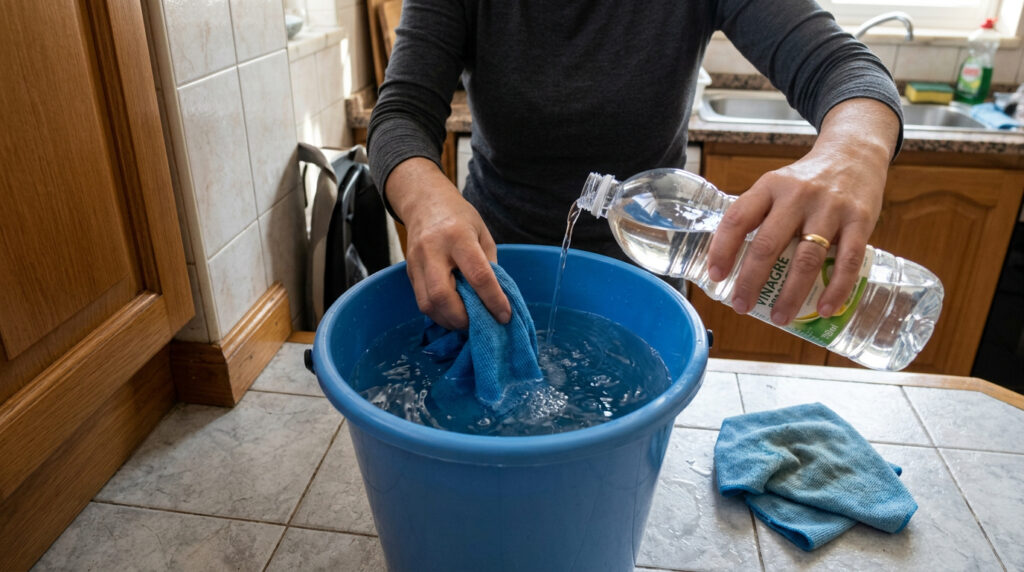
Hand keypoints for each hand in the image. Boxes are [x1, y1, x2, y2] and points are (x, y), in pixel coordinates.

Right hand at [385, 157, 510, 329]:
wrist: (424, 202)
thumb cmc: (460, 218)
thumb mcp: (482, 234)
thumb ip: (489, 266)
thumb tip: (495, 301)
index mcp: (458, 237)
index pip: (477, 275)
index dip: (493, 300)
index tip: (504, 316)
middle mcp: (433, 250)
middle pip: (443, 295)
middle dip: (463, 318)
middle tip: (480, 324)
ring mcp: (416, 262)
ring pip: (428, 304)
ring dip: (449, 320)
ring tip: (467, 322)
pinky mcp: (409, 272)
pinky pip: (422, 302)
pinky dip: (439, 314)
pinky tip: (453, 314)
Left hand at [706, 98, 899, 324]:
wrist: (855, 153)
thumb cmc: (807, 180)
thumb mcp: (776, 185)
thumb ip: (757, 215)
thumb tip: (730, 262)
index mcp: (770, 186)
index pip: (738, 218)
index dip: (723, 249)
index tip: (714, 276)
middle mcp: (797, 195)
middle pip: (768, 244)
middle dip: (751, 281)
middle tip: (740, 306)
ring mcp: (830, 207)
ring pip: (806, 258)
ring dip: (790, 293)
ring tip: (779, 317)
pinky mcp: (861, 219)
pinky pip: (848, 260)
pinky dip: (836, 288)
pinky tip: (824, 308)